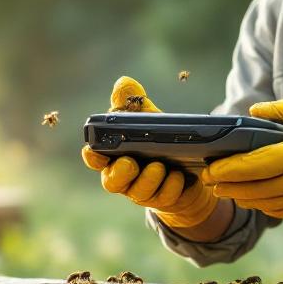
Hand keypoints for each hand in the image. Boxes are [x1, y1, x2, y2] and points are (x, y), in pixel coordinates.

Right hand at [79, 76, 218, 228]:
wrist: (190, 170)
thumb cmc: (160, 142)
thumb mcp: (149, 120)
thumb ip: (134, 103)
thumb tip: (123, 82)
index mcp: (114, 157)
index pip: (96, 159)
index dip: (92, 156)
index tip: (92, 150)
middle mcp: (125, 178)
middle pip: (112, 182)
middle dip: (120, 173)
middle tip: (130, 162)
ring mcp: (143, 192)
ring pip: (140, 192)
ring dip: (149, 179)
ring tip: (161, 166)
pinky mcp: (164, 201)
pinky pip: (165, 197)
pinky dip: (171, 186)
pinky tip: (179, 176)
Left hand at [202, 99, 282, 225]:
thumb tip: (252, 111)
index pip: (258, 165)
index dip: (231, 169)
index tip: (211, 167)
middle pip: (257, 190)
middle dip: (228, 186)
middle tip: (208, 180)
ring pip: (267, 205)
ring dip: (244, 197)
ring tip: (226, 188)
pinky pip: (282, 211)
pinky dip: (265, 204)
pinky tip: (253, 195)